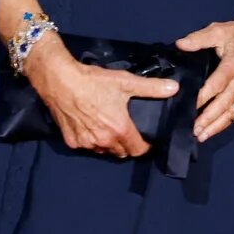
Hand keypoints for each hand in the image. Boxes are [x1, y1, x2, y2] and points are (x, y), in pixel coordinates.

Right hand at [26, 42, 180, 159]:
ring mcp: (85, 143)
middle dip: (128, 145)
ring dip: (109, 145)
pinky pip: (86, 147)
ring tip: (110, 129)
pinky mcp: (71, 141)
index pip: (138, 150)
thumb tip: (174, 88)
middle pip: (121, 153)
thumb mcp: (125, 82)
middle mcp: (103, 141)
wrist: (59, 80)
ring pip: (103, 151)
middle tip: (129, 132)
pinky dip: (91, 141)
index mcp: (119, 129)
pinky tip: (91, 127)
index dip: (145, 146)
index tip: (147, 138)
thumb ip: (151, 88)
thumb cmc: (93, 81)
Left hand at [178, 4, 233, 142]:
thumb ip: (198, 38)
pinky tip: (215, 129)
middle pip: (225, 103)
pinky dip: (227, 121)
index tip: (189, 107)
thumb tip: (180, 45)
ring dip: (218, 125)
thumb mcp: (218, 30)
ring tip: (202, 135)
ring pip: (233, 110)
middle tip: (194, 130)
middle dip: (209, 118)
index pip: (217, 84)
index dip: (203, 97)